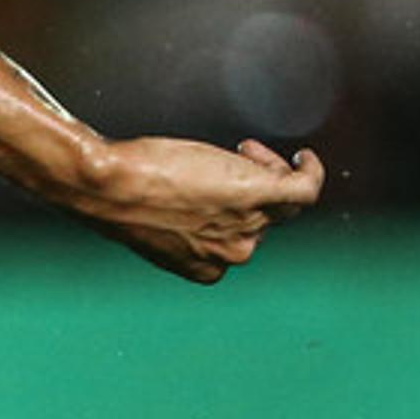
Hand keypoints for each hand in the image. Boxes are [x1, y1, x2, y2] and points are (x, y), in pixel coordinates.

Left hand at [66, 135, 324, 282]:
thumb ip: (184, 224)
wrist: (110, 187)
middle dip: (249, 188)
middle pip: (261, 219)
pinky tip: (301, 157)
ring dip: (266, 171)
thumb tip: (193, 208)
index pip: (238, 240)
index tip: (222, 190)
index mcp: (206, 267)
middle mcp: (232, 253)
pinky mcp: (259, 194)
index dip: (233, 213)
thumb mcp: (157, 219)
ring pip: (280, 200)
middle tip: (230, 159)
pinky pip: (305, 188)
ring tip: (241, 151)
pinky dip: (310, 171)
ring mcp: (247, 226)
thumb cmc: (120, 196)